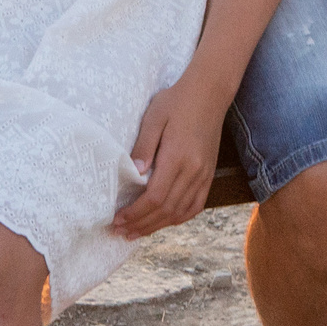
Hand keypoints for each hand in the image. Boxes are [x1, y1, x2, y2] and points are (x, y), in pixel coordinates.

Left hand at [109, 75, 229, 239]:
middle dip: (141, 224)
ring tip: (136, 232)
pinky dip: (179, 218)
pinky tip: (164, 222)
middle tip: (121, 232)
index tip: (117, 219)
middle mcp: (194, 170)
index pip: (155, 197)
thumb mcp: (154, 117)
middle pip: (166, 210)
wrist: (209, 92)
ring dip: (157, 226)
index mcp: (178, 156)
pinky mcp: (209, 174)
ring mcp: (204, 174)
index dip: (135, 213)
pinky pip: (196, 205)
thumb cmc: (176, 101)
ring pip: (180, 212)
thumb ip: (143, 145)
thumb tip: (134, 172)